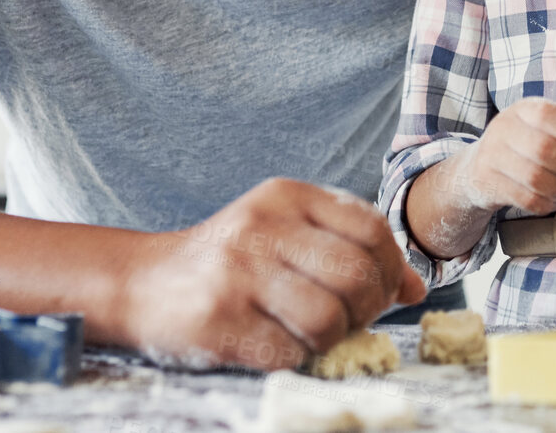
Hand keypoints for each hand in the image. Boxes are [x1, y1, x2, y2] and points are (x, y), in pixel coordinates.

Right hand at [122, 177, 425, 369]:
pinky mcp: (219, 318)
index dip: (388, 270)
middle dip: (365, 311)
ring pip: (328, 319)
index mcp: (287, 196)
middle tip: (346, 321)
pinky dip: (295, 358)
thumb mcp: (288, 235)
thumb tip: (414, 287)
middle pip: (356, 276)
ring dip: (330, 341)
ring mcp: (239, 271)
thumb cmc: (229, 260)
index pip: (372, 229)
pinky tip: (275, 344)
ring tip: (308, 335)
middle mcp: (263, 225)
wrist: (141, 282)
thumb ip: (350, 250)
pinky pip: (289, 352)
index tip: (376, 292)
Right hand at [456, 96, 555, 214]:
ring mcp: (491, 156)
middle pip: (543, 149)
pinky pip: (525, 198)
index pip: (546, 114)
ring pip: (535, 177)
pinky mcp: (487, 183)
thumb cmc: (518, 145)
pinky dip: (543, 203)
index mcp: (519, 110)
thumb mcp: (537, 124)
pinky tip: (545, 200)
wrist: (475, 169)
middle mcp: (501, 128)